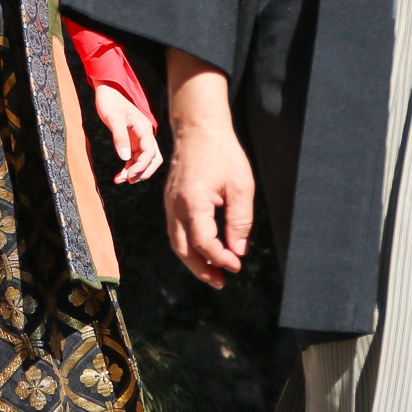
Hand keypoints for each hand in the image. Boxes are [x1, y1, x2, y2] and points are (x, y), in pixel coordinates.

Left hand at [94, 84, 162, 183]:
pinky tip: (119, 175)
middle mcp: (145, 135)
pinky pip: (135, 158)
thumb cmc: (110, 102)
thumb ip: (119, 137)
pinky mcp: (132, 141)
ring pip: (145, 161)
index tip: (128, 176)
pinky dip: (129, 168)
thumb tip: (125, 158)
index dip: (141, 166)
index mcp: (144, 129)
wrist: (107, 91)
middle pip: (153, 159)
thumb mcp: (113, 118)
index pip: (150, 152)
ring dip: (135, 172)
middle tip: (127, 180)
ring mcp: (139, 139)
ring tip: (119, 180)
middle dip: (143, 172)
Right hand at [164, 49, 254, 289]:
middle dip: (202, 269)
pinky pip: (175, 230)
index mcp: (193, 202)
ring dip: (192, 261)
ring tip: (212, 273)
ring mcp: (169, 203)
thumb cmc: (222, 153)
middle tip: (220, 282)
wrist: (198, 129)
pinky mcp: (170, 200)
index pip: (204, 242)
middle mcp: (176, 206)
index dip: (221, 258)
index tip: (237, 266)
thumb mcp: (241, 186)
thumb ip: (240, 221)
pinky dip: (187, 246)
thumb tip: (238, 250)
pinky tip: (202, 251)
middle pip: (183, 249)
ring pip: (176, 242)